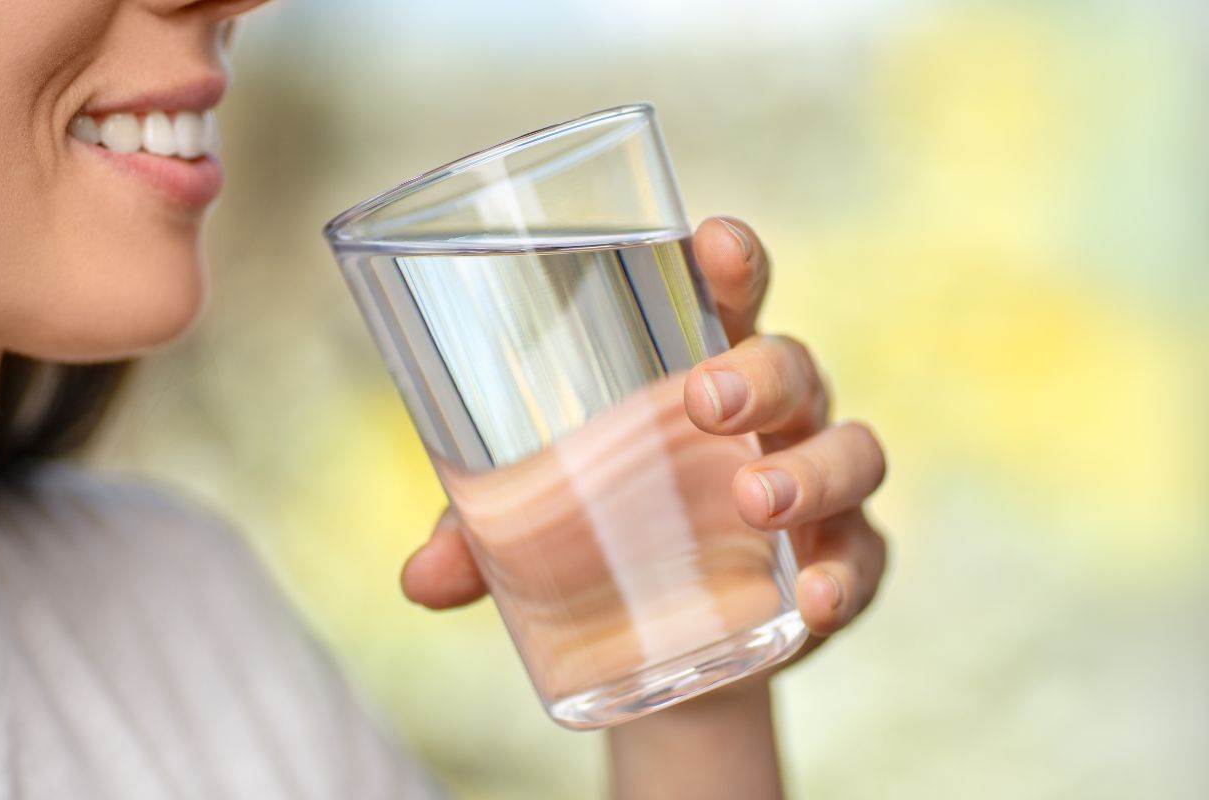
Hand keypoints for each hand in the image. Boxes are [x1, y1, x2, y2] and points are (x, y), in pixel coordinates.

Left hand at [401, 216, 886, 663]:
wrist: (669, 642)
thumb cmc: (604, 537)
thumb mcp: (533, 528)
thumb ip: (479, 538)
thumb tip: (418, 579)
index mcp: (699, 372)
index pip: (726, 297)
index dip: (730, 260)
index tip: (710, 240)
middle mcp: (772, 418)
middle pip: (792, 363)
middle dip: (758, 370)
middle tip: (703, 399)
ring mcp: (815, 488)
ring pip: (851, 449)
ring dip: (809, 469)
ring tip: (753, 500)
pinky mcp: (839, 563)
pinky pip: (866, 558)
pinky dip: (845, 577)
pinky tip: (813, 604)